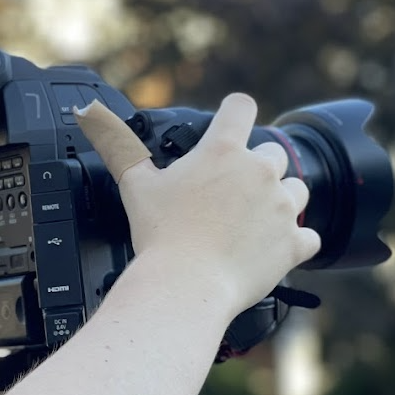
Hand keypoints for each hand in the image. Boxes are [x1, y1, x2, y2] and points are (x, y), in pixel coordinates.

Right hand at [81, 93, 320, 313]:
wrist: (186, 287)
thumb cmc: (159, 236)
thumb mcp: (133, 183)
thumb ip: (115, 142)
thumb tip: (87, 111)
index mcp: (223, 151)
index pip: (240, 107)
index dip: (233, 113)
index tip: (227, 126)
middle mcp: (260, 172)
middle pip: (271, 153)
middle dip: (253, 170)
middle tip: (225, 196)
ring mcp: (282, 207)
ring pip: (296, 190)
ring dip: (278, 201)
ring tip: (247, 223)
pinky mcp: (294, 242)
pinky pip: (307, 235)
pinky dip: (293, 242)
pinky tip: (269, 248)